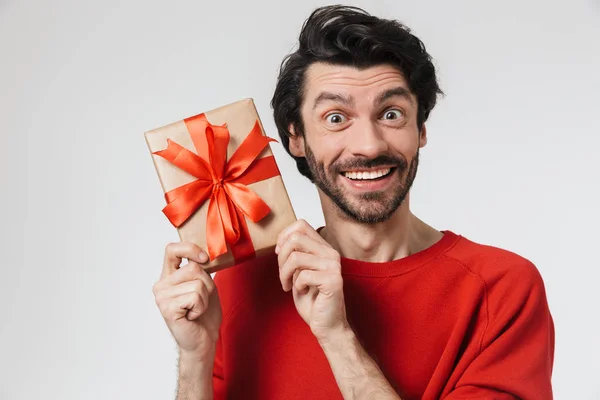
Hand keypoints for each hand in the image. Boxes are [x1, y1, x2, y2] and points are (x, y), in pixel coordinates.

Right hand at [152, 242, 221, 360]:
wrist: (203, 340)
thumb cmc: (204, 314)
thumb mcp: (205, 285)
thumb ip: (200, 269)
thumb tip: (204, 254)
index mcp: (169, 276)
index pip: (172, 249)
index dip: (190, 248)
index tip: (204, 259)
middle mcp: (161, 285)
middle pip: (193, 267)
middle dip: (207, 284)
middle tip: (200, 301)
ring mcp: (161, 297)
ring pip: (198, 283)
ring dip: (205, 298)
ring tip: (196, 310)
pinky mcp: (167, 308)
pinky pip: (195, 296)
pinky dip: (201, 306)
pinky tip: (192, 316)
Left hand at [276, 220, 348, 341]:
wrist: (327, 325)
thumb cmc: (312, 300)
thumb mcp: (299, 272)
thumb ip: (295, 254)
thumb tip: (282, 241)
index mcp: (323, 248)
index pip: (301, 225)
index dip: (284, 236)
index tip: (280, 254)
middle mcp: (330, 253)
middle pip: (295, 238)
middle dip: (281, 257)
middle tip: (282, 274)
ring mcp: (333, 266)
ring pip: (295, 257)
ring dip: (284, 273)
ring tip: (287, 285)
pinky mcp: (332, 280)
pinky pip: (303, 275)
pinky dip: (296, 285)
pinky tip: (302, 292)